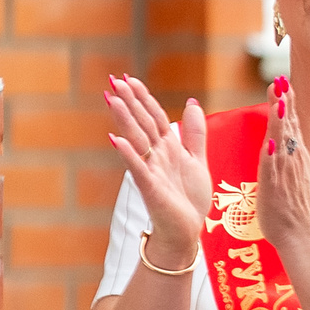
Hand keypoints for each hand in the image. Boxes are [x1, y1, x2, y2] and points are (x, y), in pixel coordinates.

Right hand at [104, 74, 212, 246]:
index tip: (129, 78)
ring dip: (125, 119)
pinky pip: (138, 168)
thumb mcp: (197, 159)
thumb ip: (195, 133)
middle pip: (142, 123)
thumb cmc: (188, 198)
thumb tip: (192, 103)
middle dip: (129, 102)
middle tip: (113, 80)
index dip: (143, 98)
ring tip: (111, 99)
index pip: (154, 116)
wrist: (187, 231)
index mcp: (168, 147)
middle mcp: (157, 155)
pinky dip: (128, 154)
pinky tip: (116, 140)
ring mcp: (152, 171)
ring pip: (137, 140)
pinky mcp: (151, 188)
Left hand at [255, 79, 309, 248]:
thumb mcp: (289, 177)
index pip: (289, 123)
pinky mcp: (276, 183)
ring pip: (284, 137)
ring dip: (281, 116)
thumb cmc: (293, 209)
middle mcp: (293, 158)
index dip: (285, 102)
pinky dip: (275, 148)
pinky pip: (274, 162)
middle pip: (288, 123)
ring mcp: (286, 170)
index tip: (282, 81)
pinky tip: (273, 137)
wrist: (302, 233)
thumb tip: (277, 146)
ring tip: (278, 95)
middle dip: (284, 100)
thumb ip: (283, 159)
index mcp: (294, 155)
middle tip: (281, 78)